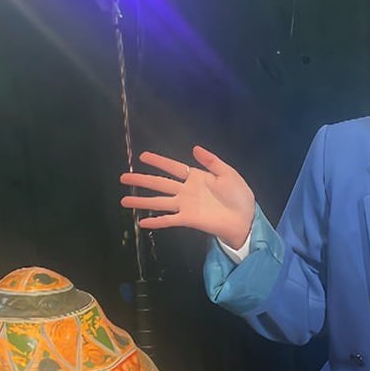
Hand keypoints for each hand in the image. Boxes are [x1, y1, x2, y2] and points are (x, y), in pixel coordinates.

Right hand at [120, 147, 255, 248]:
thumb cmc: (240, 196)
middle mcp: (187, 191)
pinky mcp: (188, 220)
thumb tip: (195, 148)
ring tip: (124, 200)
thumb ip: (212, 161)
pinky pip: (168, 220)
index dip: (158, 161)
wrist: (245, 219)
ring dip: (141, 201)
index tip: (143, 156)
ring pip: (159, 202)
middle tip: (123, 177)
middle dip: (141, 180)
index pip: (173, 167)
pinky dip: (156, 222)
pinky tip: (142, 223)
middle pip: (159, 184)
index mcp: (196, 178)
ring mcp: (185, 206)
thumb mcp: (228, 174)